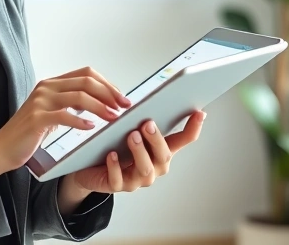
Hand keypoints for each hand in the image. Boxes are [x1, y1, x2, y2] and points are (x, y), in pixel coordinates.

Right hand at [0, 67, 131, 176]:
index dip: (107, 83)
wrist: (3, 148)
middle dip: (109, 93)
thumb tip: (101, 103)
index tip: (122, 97)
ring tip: (113, 118)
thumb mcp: (52, 113)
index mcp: (51, 84)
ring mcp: (40, 101)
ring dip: (100, 107)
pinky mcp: (36, 118)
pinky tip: (91, 128)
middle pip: (86, 82)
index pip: (86, 73)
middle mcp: (46, 88)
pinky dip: (81, 121)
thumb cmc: (29, 133)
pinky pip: (64, 115)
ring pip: (79, 96)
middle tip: (124, 106)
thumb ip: (71, 104)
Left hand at [67, 110, 205, 193]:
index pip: (182, 141)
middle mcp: (153, 168)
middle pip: (164, 157)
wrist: (89, 167)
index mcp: (159, 152)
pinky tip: (111, 154)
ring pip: (145, 170)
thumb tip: (151, 102)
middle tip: (148, 123)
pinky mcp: (116, 185)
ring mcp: (136, 179)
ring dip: (140, 151)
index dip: (193, 129)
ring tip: (131, 135)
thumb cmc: (114, 144)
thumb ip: (142, 120)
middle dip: (157, 140)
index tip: (199, 113)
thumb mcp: (129, 129)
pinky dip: (115, 167)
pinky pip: (118, 180)